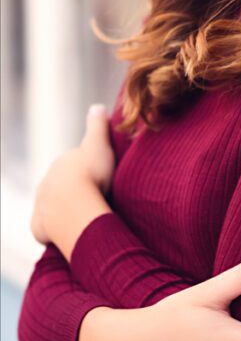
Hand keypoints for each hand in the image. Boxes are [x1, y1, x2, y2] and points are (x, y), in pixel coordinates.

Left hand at [30, 104, 115, 246]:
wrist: (74, 204)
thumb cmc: (91, 173)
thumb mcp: (99, 144)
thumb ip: (98, 125)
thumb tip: (98, 106)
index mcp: (61, 164)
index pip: (73, 165)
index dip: (87, 170)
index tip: (101, 177)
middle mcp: (47, 182)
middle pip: (61, 186)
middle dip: (74, 191)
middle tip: (95, 199)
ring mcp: (42, 205)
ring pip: (52, 207)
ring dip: (64, 211)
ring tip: (83, 219)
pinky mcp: (40, 227)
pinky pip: (46, 230)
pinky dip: (54, 231)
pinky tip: (68, 234)